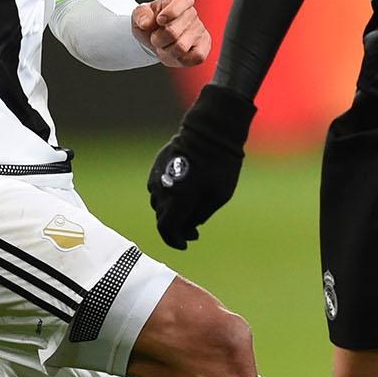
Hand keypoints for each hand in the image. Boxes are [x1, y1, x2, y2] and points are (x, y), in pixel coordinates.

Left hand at [132, 0, 211, 67]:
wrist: (156, 38)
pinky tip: (176, 53)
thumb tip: (146, 23)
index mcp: (180, 1)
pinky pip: (195, 58)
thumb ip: (141, 14)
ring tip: (166, 45)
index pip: (184, 1)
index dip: (172, 12)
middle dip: (158, 39)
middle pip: (173, 32)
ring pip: (180, 47)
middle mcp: (193, 14)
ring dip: (167, 50)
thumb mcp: (139, 14)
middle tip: (156, 37)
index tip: (160, 20)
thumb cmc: (150, 23)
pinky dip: (180, 59)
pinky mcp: (204, 48)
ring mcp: (200, 31)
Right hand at [147, 86, 255, 248]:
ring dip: (171, 212)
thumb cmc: (220, 166)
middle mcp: (162, 189)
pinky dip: (168, 196)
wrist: (210, 132)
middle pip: (162, 217)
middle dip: (176, 228)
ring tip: (189, 212)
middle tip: (193, 233)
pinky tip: (183, 194)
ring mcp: (157, 176)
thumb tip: (188, 227)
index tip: (185, 245)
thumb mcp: (218, 197)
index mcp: (178, 200)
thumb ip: (200, 216)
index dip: (174, 240)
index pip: (167, 228)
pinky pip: (159, 188)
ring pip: (159, 203)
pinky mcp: (157, 165)